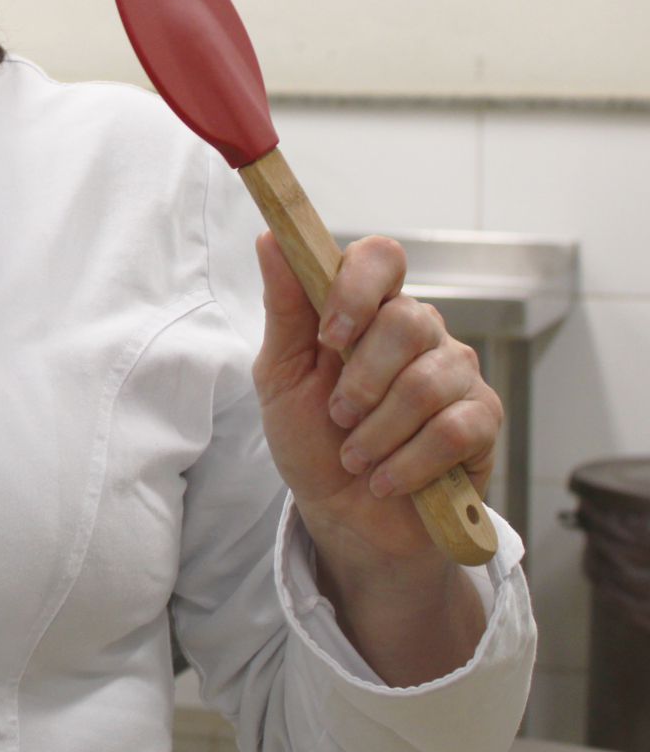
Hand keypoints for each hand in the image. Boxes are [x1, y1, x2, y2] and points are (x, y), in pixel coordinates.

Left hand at [252, 233, 499, 681]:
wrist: (343, 514)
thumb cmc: (311, 437)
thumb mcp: (280, 375)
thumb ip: (283, 308)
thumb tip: (269, 238)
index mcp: (368, 310)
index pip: (382, 257)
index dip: (358, 287)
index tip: (329, 335)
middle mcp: (419, 332)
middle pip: (410, 321)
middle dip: (362, 379)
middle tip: (338, 415)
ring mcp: (456, 374)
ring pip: (429, 381)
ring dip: (378, 431)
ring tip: (356, 456)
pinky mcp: (483, 422)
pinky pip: (455, 429)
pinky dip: (409, 461)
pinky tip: (386, 479)